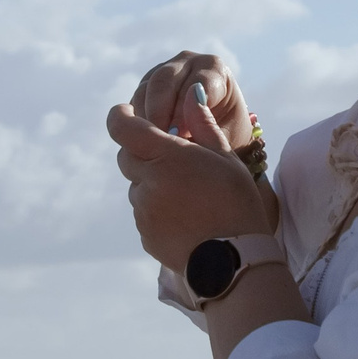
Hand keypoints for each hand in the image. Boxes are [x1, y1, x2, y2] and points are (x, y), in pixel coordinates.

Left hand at [110, 88, 275, 270]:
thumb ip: (203, 125)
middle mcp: (147, 182)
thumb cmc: (236, 203)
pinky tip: (187, 218)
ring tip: (189, 196)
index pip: (122, 128)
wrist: (235, 262)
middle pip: (128, 156)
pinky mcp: (145, 236)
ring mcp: (143, 212)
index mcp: (166, 157)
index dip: (120, 116)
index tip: (127, 111)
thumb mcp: (226, 158)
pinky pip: (144, 213)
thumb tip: (191, 95)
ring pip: (137, 186)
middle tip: (174, 159)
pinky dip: (158, 209)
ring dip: (153, 183)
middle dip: (144, 152)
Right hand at [131, 52, 251, 141]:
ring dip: (144, 118)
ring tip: (152, 144)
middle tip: (159, 141)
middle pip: (163, 80)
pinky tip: (145, 141)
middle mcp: (187, 62)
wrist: (218, 137)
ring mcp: (163, 71)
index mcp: (214, 67)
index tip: (180, 136)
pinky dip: (136, 121)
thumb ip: (204, 130)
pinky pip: (135, 100)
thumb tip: (176, 131)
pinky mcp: (146, 85)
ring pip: (144, 89)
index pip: (196, 82)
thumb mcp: (224, 137)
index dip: (185, 111)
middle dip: (159, 113)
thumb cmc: (227, 136)